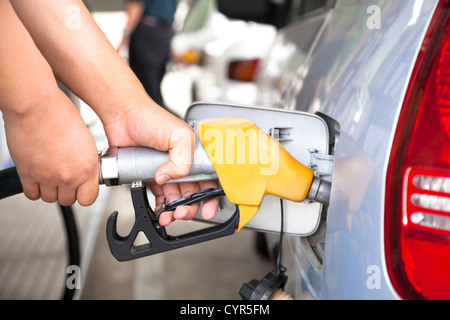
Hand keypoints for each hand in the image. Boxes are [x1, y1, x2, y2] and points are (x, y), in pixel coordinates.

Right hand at [3, 90, 98, 205]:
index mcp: (87, 166)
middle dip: (67, 191)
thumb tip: (84, 172)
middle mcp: (69, 175)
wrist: (36, 105)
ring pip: (50, 199)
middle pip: (68, 200)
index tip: (82, 188)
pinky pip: (32, 194)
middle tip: (64, 178)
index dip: (84, 194)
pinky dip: (34, 189)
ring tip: (50, 175)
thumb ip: (85, 161)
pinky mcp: (28, 174)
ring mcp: (47, 176)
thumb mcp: (85, 140)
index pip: (89, 198)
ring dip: (50, 190)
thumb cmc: (60, 114)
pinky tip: (38, 177)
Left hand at [102, 101, 219, 225]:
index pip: (210, 179)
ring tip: (169, 216)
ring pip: (177, 197)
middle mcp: (184, 164)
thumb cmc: (151, 118)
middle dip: (190, 207)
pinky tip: (160, 211)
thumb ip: (183, 160)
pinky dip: (161, 206)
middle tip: (182, 213)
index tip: (207, 209)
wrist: (123, 116)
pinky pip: (159, 196)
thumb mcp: (178, 136)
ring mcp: (167, 171)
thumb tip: (169, 178)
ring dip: (175, 210)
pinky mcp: (151, 176)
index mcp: (196, 154)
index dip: (210, 196)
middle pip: (194, 193)